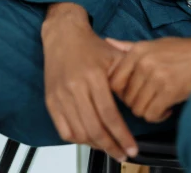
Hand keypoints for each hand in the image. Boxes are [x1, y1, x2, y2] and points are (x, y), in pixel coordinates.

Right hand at [42, 3, 138, 161]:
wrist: (64, 35)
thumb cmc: (92, 46)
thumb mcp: (114, 57)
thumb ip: (127, 79)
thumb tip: (140, 104)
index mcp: (94, 77)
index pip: (109, 115)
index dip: (121, 135)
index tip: (132, 148)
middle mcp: (75, 88)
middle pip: (94, 128)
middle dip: (111, 146)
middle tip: (122, 154)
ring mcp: (61, 96)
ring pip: (79, 133)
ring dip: (95, 145)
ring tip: (109, 147)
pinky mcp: (51, 101)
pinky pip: (64, 130)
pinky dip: (78, 139)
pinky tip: (90, 139)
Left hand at [107, 35, 190, 122]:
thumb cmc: (178, 50)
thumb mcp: (151, 44)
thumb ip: (128, 46)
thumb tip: (107, 41)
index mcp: (137, 51)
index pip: (114, 82)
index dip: (121, 93)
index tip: (132, 93)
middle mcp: (144, 63)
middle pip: (126, 98)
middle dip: (135, 103)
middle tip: (148, 99)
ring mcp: (156, 77)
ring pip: (138, 108)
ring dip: (146, 111)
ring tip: (156, 103)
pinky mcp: (169, 91)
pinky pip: (151, 114)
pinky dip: (158, 116)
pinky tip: (165, 109)